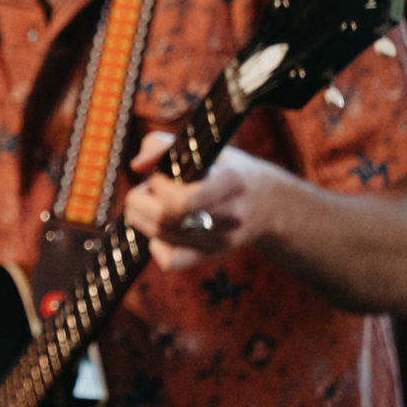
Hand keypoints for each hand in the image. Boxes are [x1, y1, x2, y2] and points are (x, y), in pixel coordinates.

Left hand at [120, 130, 295, 271]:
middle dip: (140, 202)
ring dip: (142, 218)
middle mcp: (231, 215)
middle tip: (144, 190)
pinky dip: (156, 247)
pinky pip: (172, 262)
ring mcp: (223, 239)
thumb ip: (164, 145)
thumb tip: (137, 165)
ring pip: (164, 237)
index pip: (186, 199)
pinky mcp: (213, 255)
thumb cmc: (228, 169)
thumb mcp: (206, 147)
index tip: (157, 176)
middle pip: (168, 218)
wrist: (270, 204)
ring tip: (149, 203)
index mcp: (231, 181)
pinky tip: (159, 231)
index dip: (158, 187)